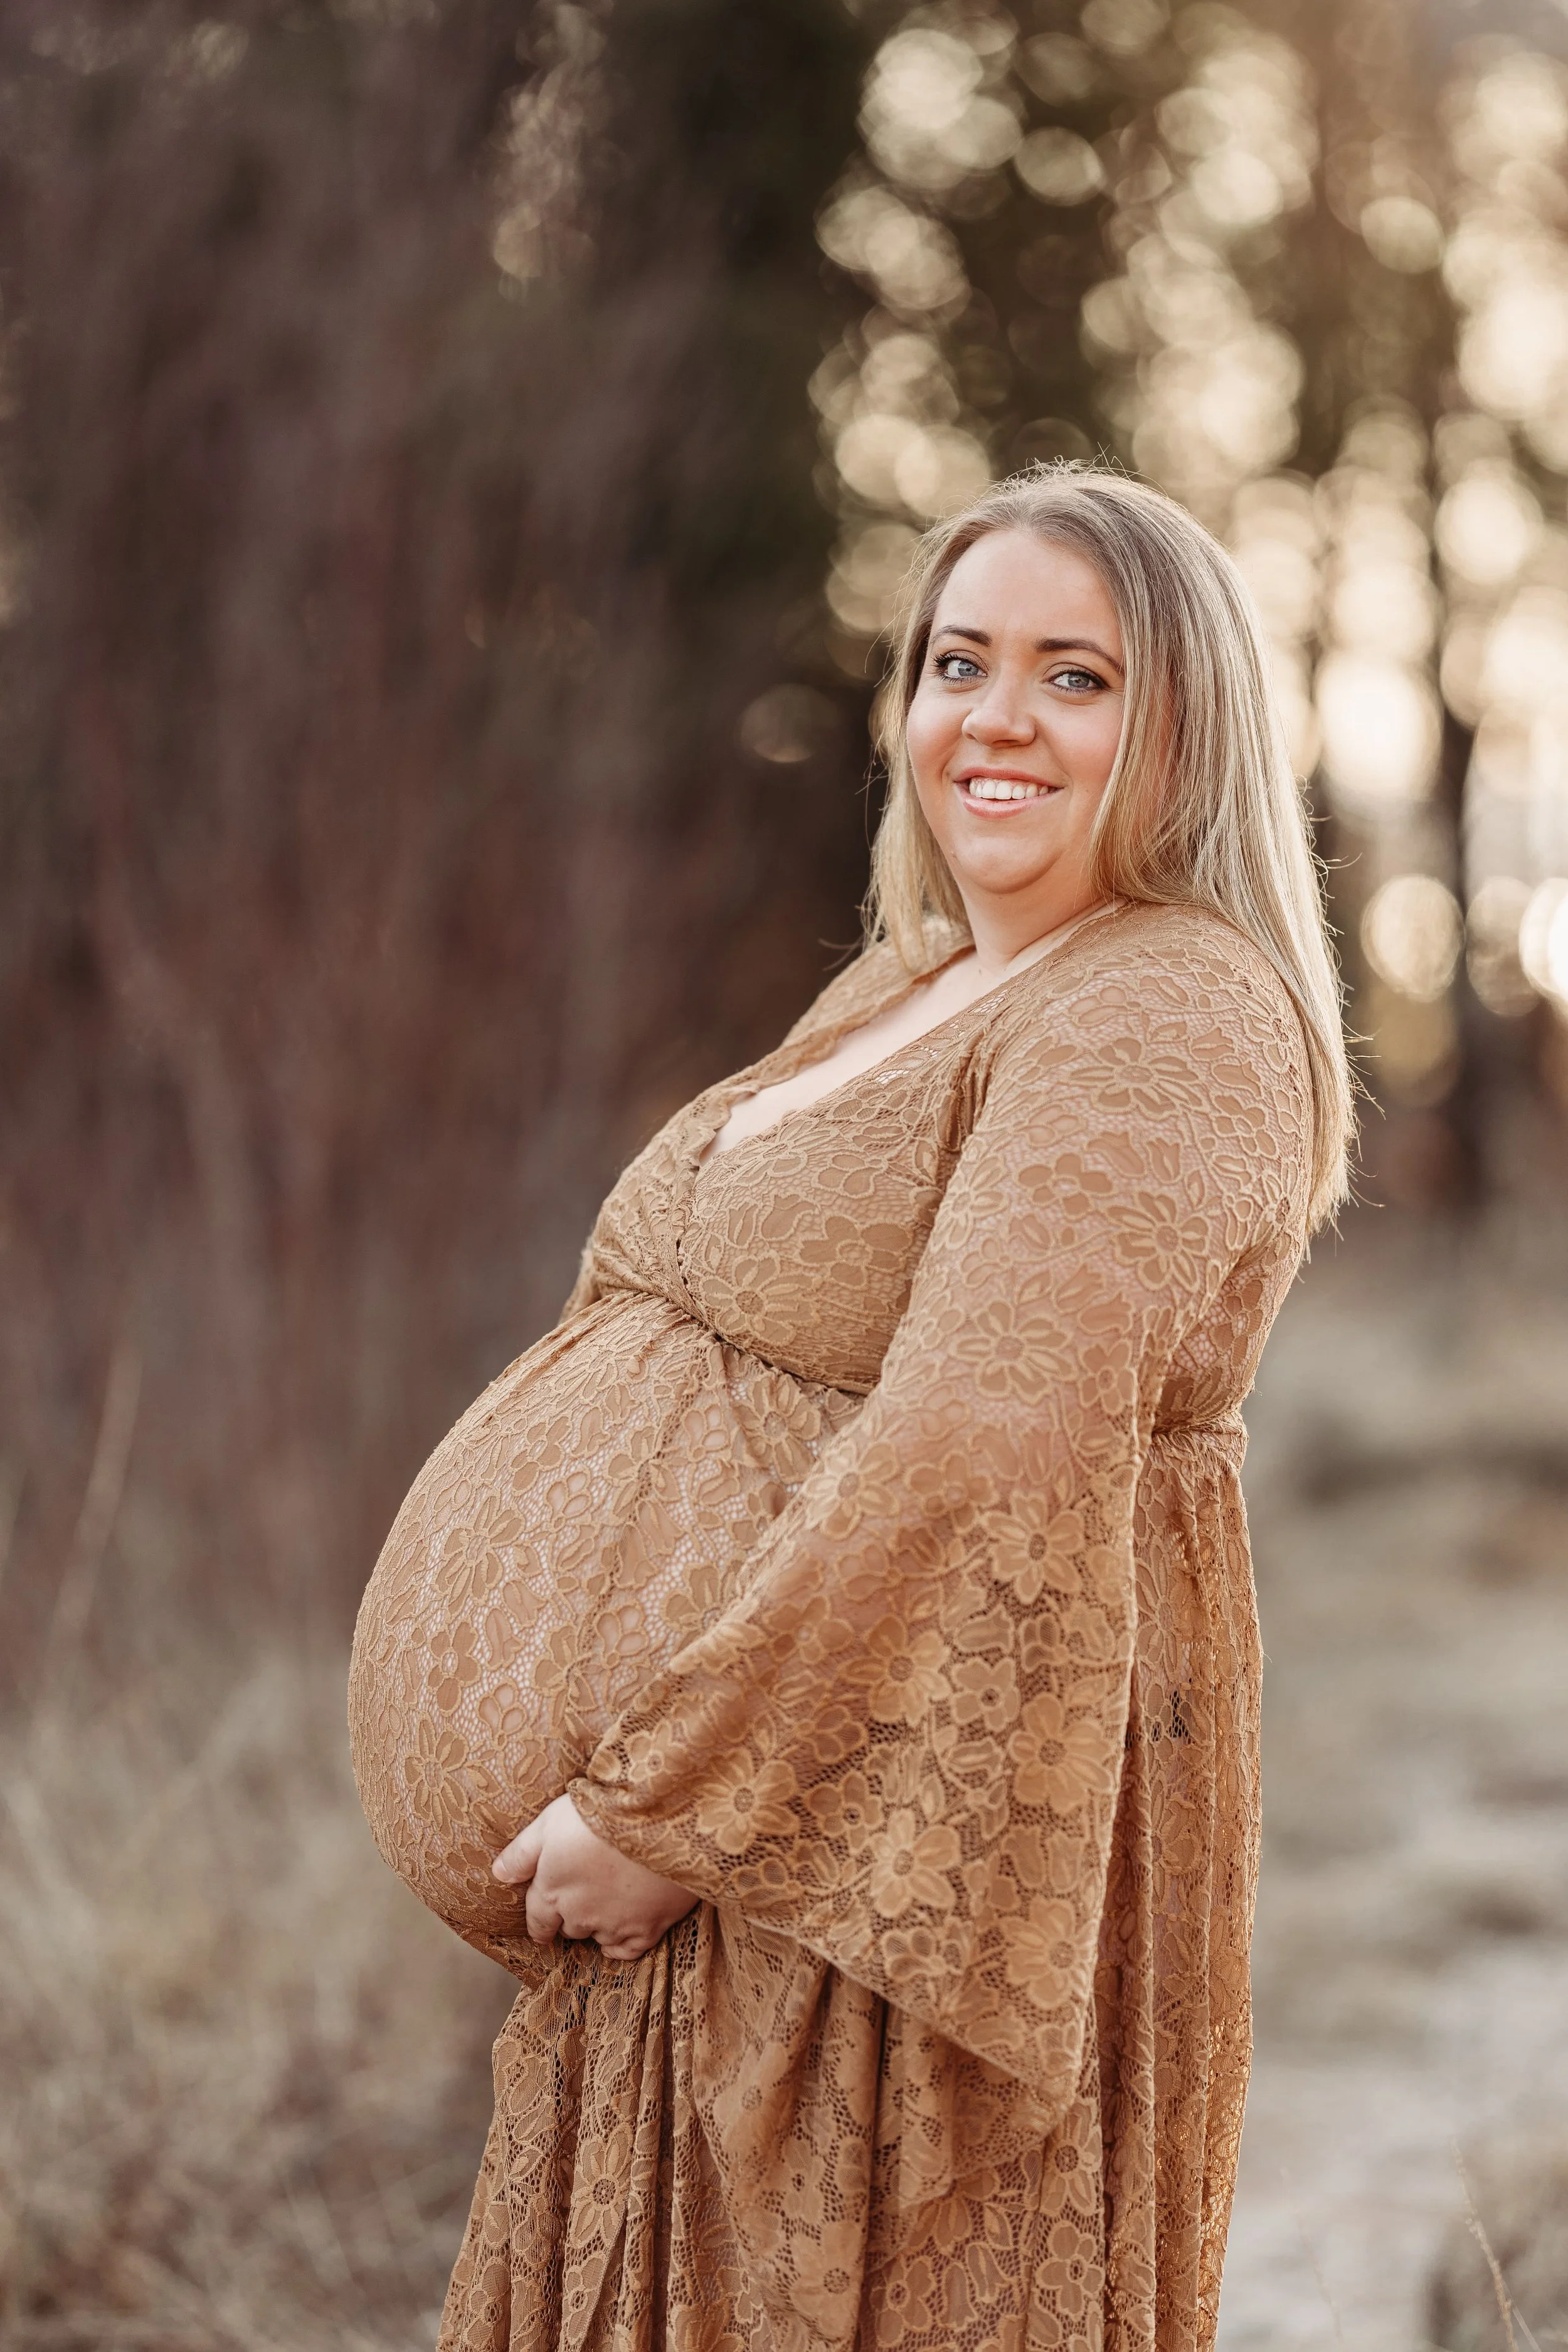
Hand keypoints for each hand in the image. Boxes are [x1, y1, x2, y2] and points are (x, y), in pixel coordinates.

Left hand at [491, 1793, 698, 1960]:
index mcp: (552, 1891)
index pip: (538, 1920)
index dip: (540, 1922)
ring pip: (597, 1937)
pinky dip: (623, 1942)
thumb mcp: (550, 1822)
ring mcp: (614, 1925)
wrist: (657, 1818)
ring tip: (608, 1902)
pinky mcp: (648, 1927)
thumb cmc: (599, 1814)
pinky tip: (625, 1928)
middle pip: (569, 1927)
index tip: (543, 1925)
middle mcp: (579, 1916)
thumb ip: (521, 1852)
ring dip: (598, 1925)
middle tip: (585, 1894)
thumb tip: (498, 1874)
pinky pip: (628, 1949)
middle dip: (572, 1915)